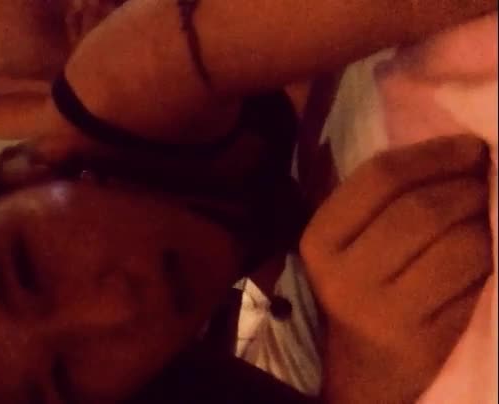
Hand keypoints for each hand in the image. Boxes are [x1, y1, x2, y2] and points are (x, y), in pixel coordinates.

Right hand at [300, 135, 492, 402]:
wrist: (362, 371)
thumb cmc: (361, 291)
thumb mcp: (348, 244)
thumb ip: (379, 198)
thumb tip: (456, 151)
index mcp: (320, 240)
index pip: (380, 177)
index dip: (434, 154)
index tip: (471, 147)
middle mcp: (343, 276)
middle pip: (424, 208)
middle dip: (470, 187)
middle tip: (487, 182)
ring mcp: (382, 312)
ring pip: (460, 244)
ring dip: (487, 223)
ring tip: (486, 219)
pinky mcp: (422, 340)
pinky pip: (477, 282)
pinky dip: (492, 261)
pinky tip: (485, 257)